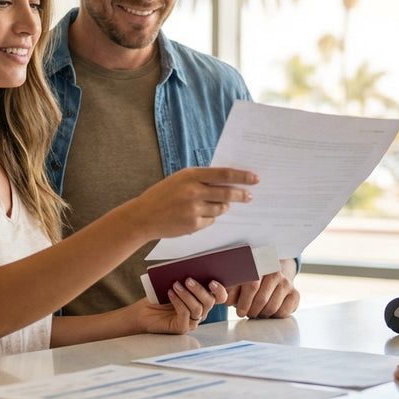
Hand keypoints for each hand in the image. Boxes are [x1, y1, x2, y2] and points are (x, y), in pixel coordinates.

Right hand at [126, 167, 257, 240]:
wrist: (143, 216)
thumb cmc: (163, 195)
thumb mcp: (180, 180)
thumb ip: (202, 179)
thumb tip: (228, 181)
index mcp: (191, 175)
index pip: (224, 174)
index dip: (242, 176)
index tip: (255, 178)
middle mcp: (194, 191)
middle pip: (227, 193)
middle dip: (242, 195)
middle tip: (249, 196)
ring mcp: (194, 209)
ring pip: (221, 208)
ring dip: (222, 206)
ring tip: (211, 205)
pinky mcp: (193, 225)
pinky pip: (211, 221)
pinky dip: (209, 217)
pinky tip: (196, 215)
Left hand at [134, 278, 227, 333]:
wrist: (143, 312)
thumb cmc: (159, 297)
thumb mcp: (175, 284)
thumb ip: (186, 280)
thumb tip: (193, 268)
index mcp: (203, 300)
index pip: (220, 297)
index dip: (220, 290)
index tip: (212, 281)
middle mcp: (201, 312)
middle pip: (209, 301)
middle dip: (200, 289)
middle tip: (188, 279)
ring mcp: (192, 321)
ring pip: (197, 308)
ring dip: (186, 295)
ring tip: (175, 285)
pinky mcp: (182, 328)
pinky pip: (185, 314)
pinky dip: (178, 302)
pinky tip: (170, 293)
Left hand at [227, 260, 299, 318]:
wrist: (273, 278)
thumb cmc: (251, 281)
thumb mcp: (238, 282)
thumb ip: (230, 290)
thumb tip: (227, 300)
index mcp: (259, 265)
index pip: (252, 285)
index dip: (244, 301)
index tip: (240, 312)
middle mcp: (275, 272)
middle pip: (262, 299)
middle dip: (252, 311)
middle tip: (247, 314)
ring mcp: (287, 283)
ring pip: (272, 307)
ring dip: (261, 314)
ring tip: (256, 313)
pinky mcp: (295, 294)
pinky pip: (283, 312)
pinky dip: (274, 317)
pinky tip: (268, 312)